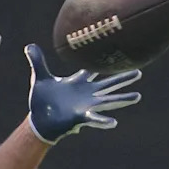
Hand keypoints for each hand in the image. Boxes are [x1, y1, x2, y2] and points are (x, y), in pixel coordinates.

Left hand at [23, 44, 141, 143]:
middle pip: (108, 83)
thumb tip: (29, 46)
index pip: (93, 69)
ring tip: (137, 96)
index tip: (117, 53)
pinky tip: (113, 122)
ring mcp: (85, 106)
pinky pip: (94, 118)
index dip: (103, 62)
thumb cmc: (41, 100)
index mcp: (77, 82)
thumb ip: (37, 62)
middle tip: (139, 72)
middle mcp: (85, 93)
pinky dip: (103, 121)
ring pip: (108, 100)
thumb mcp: (39, 78)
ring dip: (122, 99)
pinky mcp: (80, 118)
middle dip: (122, 78)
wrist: (38, 120)